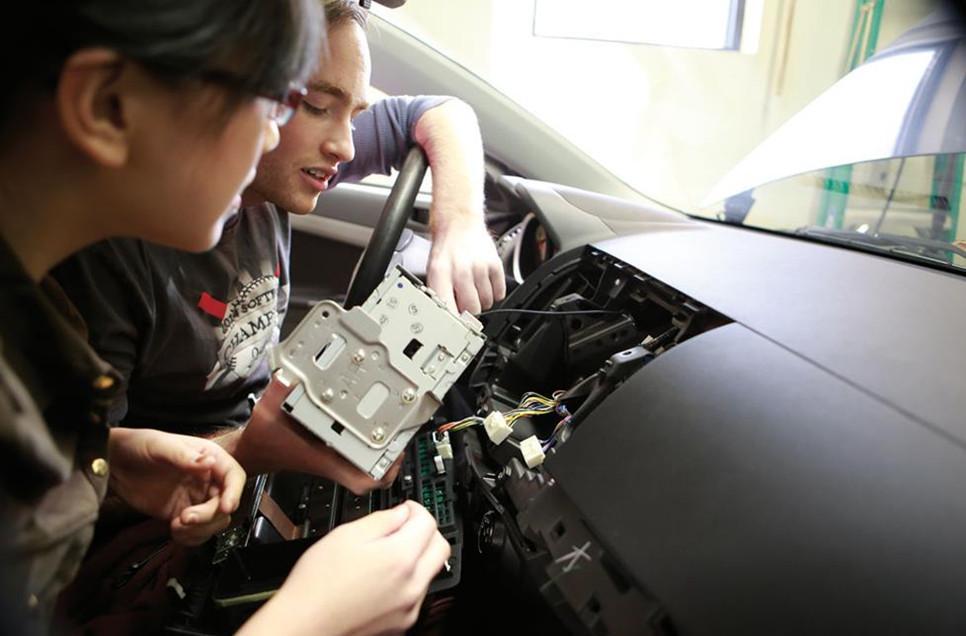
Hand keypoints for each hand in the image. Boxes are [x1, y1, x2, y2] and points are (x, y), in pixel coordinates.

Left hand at [107, 428, 245, 545]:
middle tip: (184, 518)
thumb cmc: (138, 445)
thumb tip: (210, 463)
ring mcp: (196, 499)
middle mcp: (208, 479)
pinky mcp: (182, 514)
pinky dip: (190, 537)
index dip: (234, 493)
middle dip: (209, 516)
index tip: (225, 507)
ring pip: (215, 521)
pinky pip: (197, 532)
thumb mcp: (160, 445)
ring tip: (175, 525)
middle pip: (225, 504)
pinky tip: (174, 531)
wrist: (114, 463)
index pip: (234, 477)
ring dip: (200, 530)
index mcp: (209, 458)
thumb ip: (184, 456)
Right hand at [232, 375, 400, 493]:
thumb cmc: (264, 438)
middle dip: (392, 462)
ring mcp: (332, 461)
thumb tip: (289, 375)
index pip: (360, 480)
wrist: (253, 452)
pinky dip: (368, 452)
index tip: (396, 455)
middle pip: (372, 477)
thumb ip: (279, 390)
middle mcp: (331, 463)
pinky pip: (356, 459)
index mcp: (324, 458)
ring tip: (395, 437)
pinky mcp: (330, 455)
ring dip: (383, 458)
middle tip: (402, 441)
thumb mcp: (269, 410)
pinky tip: (371, 432)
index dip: (384, 472)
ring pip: (366, 469)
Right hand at [238, 501, 449, 635]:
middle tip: (404, 527)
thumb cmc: (318, 584)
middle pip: (440, 547)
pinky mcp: (402, 623)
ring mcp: (409, 607)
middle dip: (425, 532)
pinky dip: (407, 581)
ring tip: (385, 555)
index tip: (404, 509)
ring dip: (417, 557)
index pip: (428, 522)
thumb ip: (382, 519)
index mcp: (400, 559)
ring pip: (429, 571)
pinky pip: (416, 594)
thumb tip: (402, 513)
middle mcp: (411, 586)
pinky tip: (381, 579)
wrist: (304, 623)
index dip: (415, 509)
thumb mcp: (347, 534)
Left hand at [427, 216, 505, 314]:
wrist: (460, 222)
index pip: (447, 307)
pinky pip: (499, 293)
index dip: (452, 323)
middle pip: (471, 309)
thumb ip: (440, 292)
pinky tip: (485, 283)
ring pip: (486, 302)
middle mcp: (460, 270)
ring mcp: (480, 267)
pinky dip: (494, 293)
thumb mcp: (434, 269)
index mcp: (440, 272)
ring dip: (482, 301)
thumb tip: (446, 318)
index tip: (455, 331)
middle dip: (469, 310)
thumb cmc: (446, 248)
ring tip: (474, 288)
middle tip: (465, 300)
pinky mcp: (495, 264)